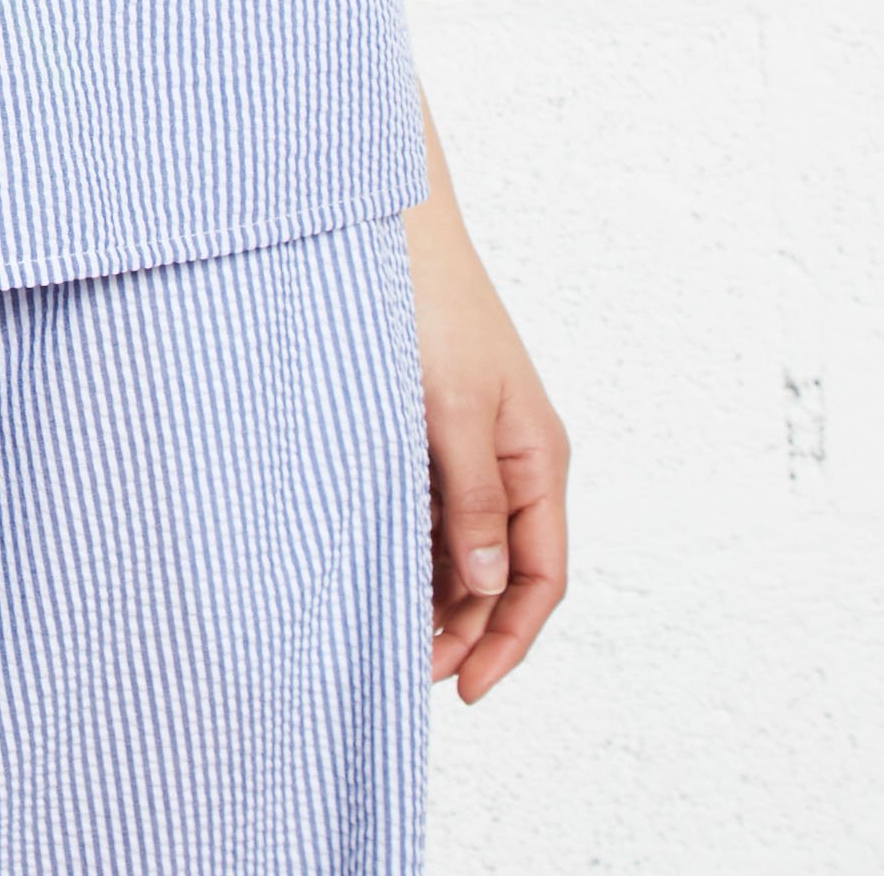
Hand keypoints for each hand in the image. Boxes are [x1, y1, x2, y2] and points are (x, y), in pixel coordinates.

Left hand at [404, 113, 569, 701]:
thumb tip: (486, 582)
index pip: (541, 576)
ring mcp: (473, 442)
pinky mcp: (433, 424)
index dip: (508, 640)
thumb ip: (472, 497)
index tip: (462, 688)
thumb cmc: (428, 305)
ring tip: (383, 633)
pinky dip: (414, 545)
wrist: (390, 226)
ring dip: (434, 592)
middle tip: (403, 669)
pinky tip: (375, 568)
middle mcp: (513, 456)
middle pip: (500, 571)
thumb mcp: (453, 408)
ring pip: (465, 544)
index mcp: (537, 457)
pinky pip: (434, 505)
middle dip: (463, 628)